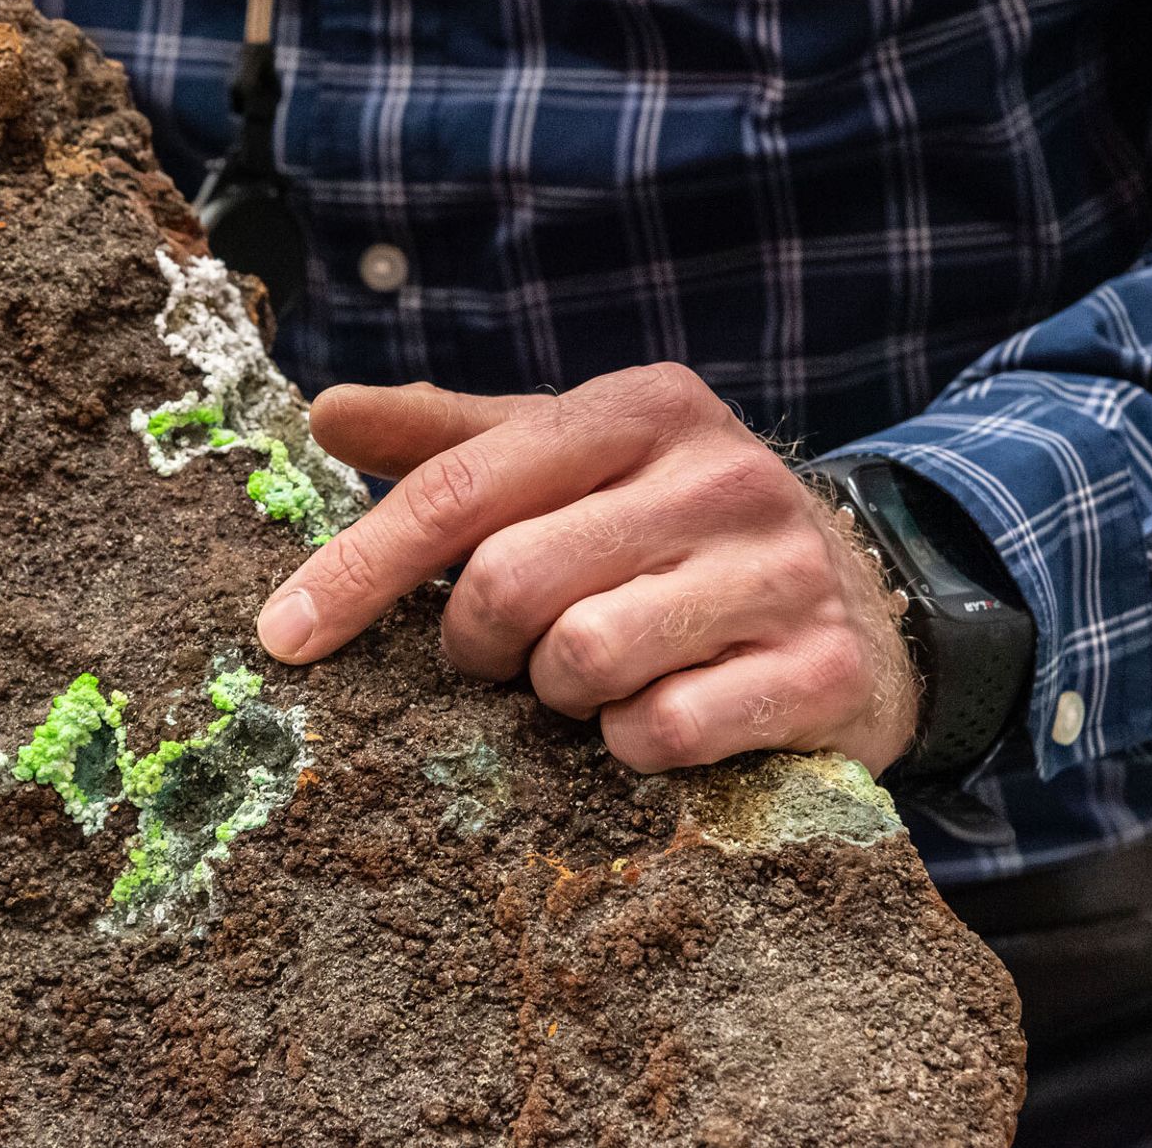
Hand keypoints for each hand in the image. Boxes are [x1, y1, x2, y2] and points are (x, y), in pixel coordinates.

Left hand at [256, 367, 920, 773]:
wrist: (869, 601)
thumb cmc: (674, 528)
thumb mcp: (576, 460)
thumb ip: (453, 438)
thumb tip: (324, 411)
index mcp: (640, 408)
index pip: (461, 487)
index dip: (358, 567)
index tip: (282, 635)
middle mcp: (717, 474)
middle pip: (509, 583)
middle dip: (474, 644)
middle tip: (495, 656)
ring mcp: (777, 571)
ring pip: (580, 659)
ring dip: (554, 695)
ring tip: (584, 679)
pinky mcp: (818, 670)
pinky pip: (663, 730)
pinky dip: (629, 743)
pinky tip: (652, 719)